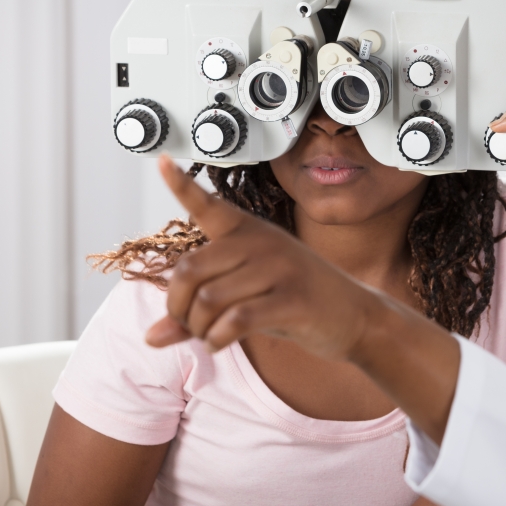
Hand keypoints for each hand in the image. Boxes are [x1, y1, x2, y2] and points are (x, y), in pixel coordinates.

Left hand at [145, 156, 376, 359]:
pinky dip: (217, 339)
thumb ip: (197, 312)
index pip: (209, 205)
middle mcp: (261, 243)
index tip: (162, 161)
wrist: (354, 315)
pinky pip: (235, 320)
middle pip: (189, 271)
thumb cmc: (293, 301)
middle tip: (190, 324)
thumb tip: (152, 337)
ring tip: (210, 336)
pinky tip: (220, 343)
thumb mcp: (246, 297)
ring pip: (208, 300)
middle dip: (178, 308)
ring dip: (199, 329)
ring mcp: (279, 269)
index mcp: (249, 232)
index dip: (182, 185)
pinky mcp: (292, 299)